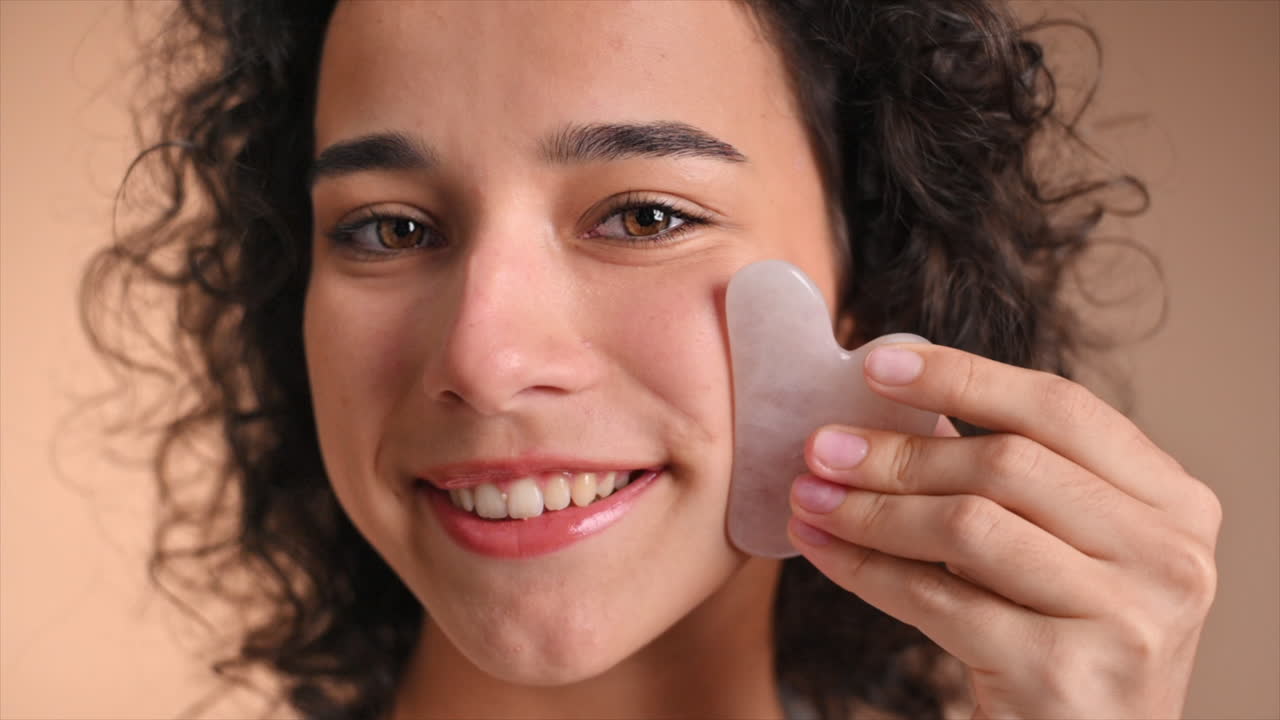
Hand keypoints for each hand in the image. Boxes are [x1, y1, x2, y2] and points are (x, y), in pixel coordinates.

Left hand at [786, 344, 1220, 718]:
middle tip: (820, 446)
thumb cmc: (1072, 636)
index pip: (1061, 409)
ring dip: (870, 507)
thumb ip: (1019, 481)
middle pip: (1005, 465)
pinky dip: (865, 569)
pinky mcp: (1063, 675)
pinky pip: (936, 601)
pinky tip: (822, 550)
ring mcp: (1124, 618)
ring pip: (966, 526)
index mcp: (1176, 503)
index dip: (964, 377)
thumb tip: (894, 403)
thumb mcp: (1073, 548)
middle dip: (897, 451)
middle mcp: (1168, 556)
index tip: (876, 363)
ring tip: (810, 494)